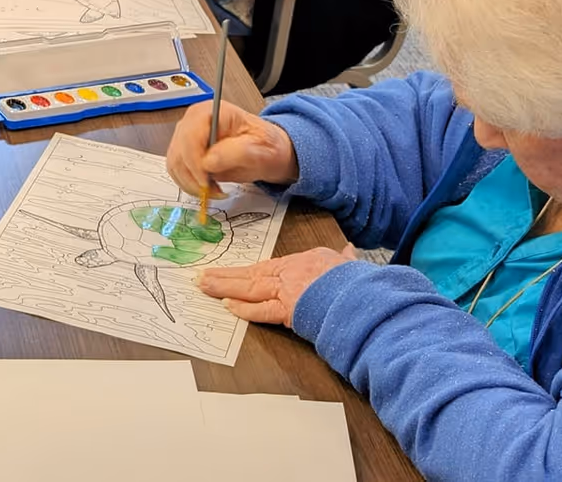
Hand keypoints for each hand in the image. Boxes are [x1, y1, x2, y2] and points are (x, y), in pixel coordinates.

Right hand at [166, 99, 298, 194]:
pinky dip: (189, 184)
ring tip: (214, 190)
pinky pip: (177, 171)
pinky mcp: (183, 151)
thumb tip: (208, 162)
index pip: (191, 135)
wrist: (263, 150)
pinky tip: (207, 187)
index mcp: (212, 112)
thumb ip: (236, 152)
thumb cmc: (264, 144)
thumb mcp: (261, 148)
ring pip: (175, 164)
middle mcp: (193, 121)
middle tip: (213, 191)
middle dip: (193, 176)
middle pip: (179, 151)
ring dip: (191, 183)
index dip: (195, 161)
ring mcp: (186, 136)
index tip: (206, 181)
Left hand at [198, 246, 354, 325]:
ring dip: (223, 287)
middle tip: (200, 276)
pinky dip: (244, 309)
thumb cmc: (355, 280)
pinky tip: (227, 306)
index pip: (266, 268)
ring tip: (203, 285)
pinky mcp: (288, 311)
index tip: (228, 274)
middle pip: (250, 274)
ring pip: (249, 288)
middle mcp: (289, 274)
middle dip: (223, 276)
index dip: (244, 272)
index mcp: (301, 262)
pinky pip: (262, 310)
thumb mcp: (347, 263)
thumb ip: (344, 258)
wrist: (361, 295)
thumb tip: (348, 251)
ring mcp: (286, 292)